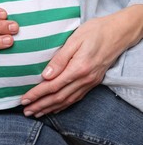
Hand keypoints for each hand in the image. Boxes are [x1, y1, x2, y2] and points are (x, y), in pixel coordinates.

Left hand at [21, 5, 142, 116]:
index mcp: (79, 68)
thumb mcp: (74, 40)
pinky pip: (76, 98)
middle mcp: (85, 79)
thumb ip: (60, 59)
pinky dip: (63, 106)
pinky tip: (54, 108)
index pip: (53, 86)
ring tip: (36, 113)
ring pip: (67, 100)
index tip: (25, 99)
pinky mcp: (93, 82)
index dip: (37, 94)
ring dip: (50, 108)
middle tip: (26, 111)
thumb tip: (46, 75)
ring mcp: (90, 82)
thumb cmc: (95, 31)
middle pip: (58, 97)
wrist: (118, 32)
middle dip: (40, 105)